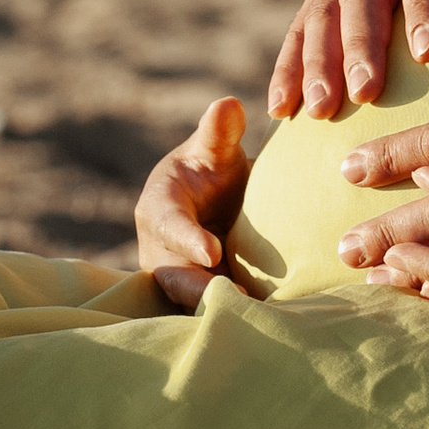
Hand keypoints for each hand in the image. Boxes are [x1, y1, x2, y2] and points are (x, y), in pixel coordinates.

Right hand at [136, 96, 251, 312]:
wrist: (214, 202)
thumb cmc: (209, 171)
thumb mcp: (213, 150)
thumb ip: (219, 133)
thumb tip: (228, 104)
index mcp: (159, 210)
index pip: (169, 226)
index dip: (188, 240)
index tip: (213, 252)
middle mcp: (160, 251)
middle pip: (175, 278)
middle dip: (201, 291)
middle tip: (237, 298)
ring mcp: (177, 280)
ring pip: (193, 302)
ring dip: (221, 310)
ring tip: (256, 316)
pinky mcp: (199, 299)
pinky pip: (212, 313)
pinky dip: (234, 319)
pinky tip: (269, 324)